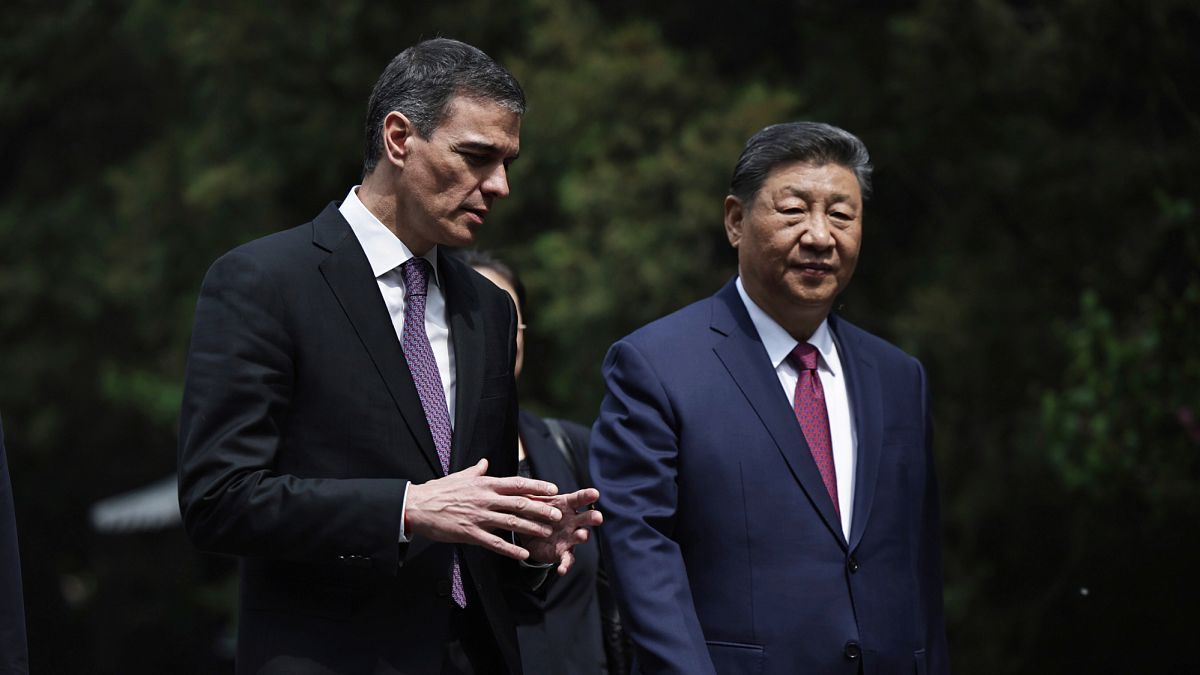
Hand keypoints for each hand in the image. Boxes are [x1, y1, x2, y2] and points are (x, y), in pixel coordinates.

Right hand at [405, 459, 565, 561]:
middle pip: (519, 503)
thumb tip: (485, 463)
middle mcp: (485, 499)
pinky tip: (523, 554)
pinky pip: (494, 543)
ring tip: (548, 533)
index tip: (553, 489)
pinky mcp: (470, 533)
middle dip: (541, 509)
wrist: (416, 506)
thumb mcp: (459, 477)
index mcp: (484, 484)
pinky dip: (510, 549)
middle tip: (558, 514)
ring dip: (531, 528)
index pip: (517, 483)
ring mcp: (479, 517)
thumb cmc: (438, 491)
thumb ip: (476, 471)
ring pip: (511, 522)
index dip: (537, 486)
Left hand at [522, 488, 602, 575]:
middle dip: (593, 517)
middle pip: (587, 517)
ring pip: (582, 536)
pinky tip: (561, 570)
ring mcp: (570, 537)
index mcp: (566, 505)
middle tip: (597, 517)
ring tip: (580, 536)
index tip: (594, 493)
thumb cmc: (534, 512)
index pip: (579, 498)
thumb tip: (525, 485)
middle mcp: (573, 521)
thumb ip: (531, 495)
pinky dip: (566, 565)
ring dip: (582, 536)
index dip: (587, 495)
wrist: (527, 534)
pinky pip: (567, 559)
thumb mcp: (531, 502)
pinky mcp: (564, 552)